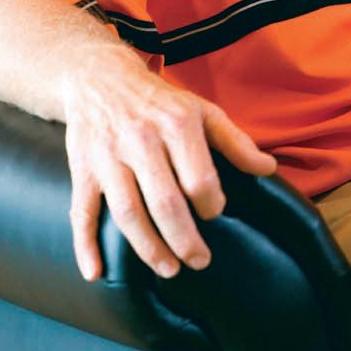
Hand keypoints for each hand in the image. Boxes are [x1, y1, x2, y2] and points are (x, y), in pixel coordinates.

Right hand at [63, 50, 276, 281]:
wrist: (99, 78)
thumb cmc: (158, 101)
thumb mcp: (201, 110)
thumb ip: (235, 142)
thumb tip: (268, 169)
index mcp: (175, 125)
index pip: (199, 178)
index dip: (211, 204)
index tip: (214, 212)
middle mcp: (140, 140)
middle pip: (165, 202)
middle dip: (184, 240)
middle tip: (199, 261)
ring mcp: (108, 157)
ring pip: (127, 213)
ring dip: (148, 248)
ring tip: (168, 270)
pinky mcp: (82, 169)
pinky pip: (81, 212)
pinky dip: (86, 245)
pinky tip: (95, 272)